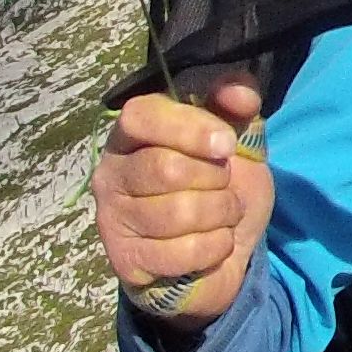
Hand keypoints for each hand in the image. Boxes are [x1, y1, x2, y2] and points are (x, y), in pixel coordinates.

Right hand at [92, 77, 270, 322]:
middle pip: (165, 168)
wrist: (218, 247)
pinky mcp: (126, 259)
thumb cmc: (218, 182)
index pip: (142, 116)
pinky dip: (216, 246)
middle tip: (225, 184)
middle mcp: (112, 171)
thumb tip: (240, 92)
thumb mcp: (238, 136)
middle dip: (215, 179)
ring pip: (178, 213)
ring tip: (224, 213)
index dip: (190, 128)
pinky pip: (183, 252)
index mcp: (132, 132)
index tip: (227, 144)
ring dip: (221, 214)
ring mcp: (113, 217)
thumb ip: (238, 105)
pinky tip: (215, 242)